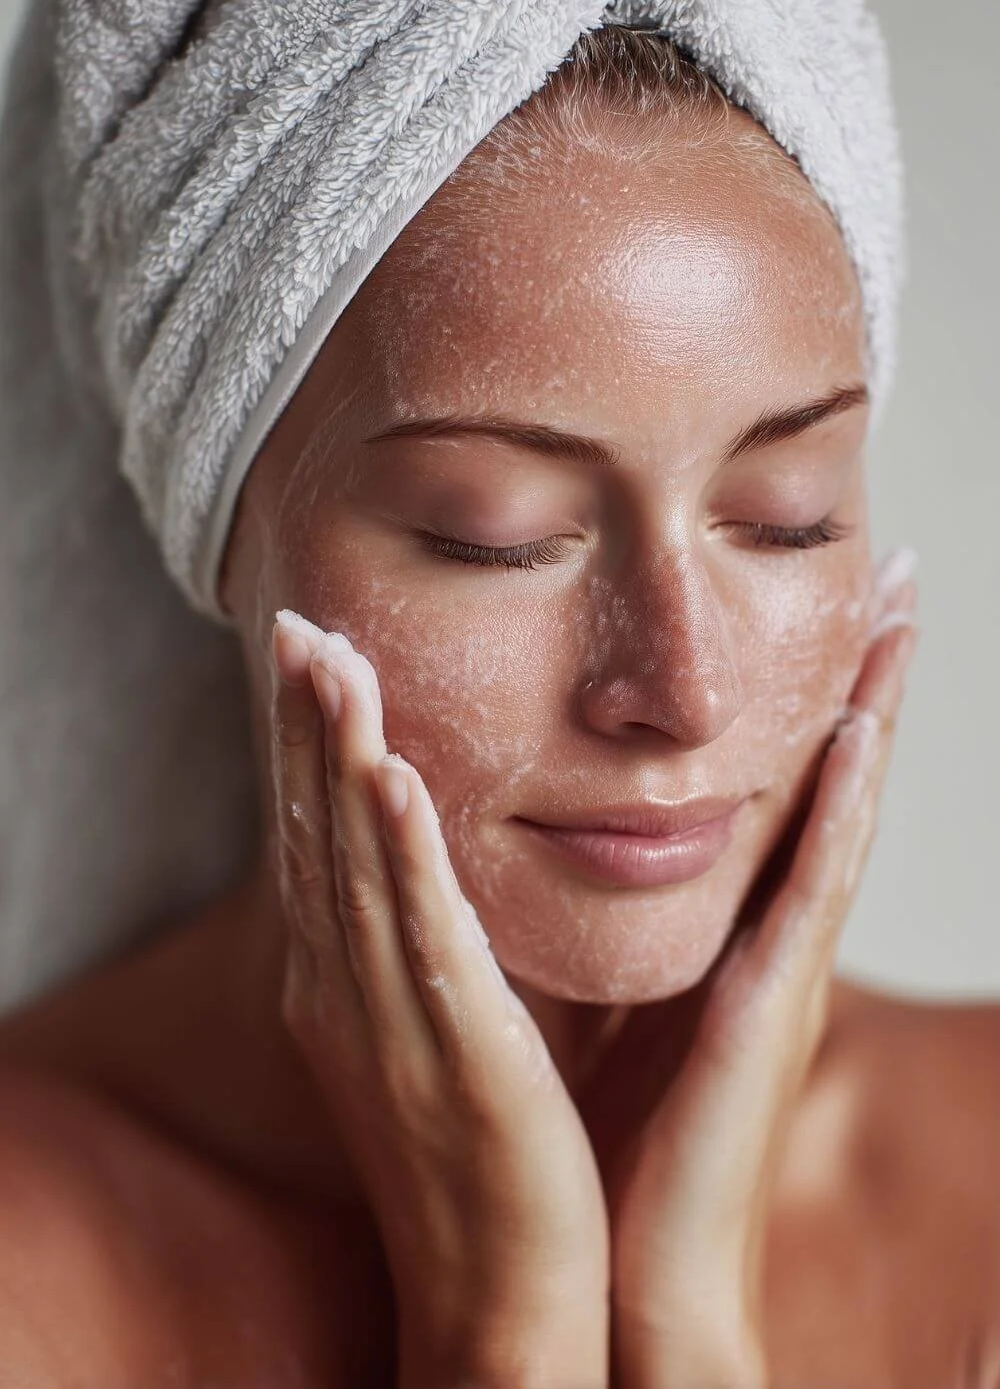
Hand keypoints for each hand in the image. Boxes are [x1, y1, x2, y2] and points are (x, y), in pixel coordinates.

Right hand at [269, 612, 609, 1388]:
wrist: (501, 1296)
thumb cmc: (479, 1156)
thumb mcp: (429, 1035)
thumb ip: (421, 949)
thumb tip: (425, 871)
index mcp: (346, 987)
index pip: (317, 844)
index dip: (308, 746)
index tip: (310, 656)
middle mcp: (347, 995)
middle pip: (318, 837)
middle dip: (307, 726)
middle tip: (299, 626)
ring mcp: (391, 1024)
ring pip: (356, 867)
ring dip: (340, 756)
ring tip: (333, 662)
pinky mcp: (457, 1051)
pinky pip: (422, 935)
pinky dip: (401, 850)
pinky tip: (392, 776)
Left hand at [576, 573, 918, 1388]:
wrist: (627, 1268)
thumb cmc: (622, 1140)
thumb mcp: (617, 1004)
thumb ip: (616, 930)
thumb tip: (569, 851)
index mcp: (731, 931)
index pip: (776, 789)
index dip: (805, 699)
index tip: (821, 608)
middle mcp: (770, 936)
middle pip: (826, 779)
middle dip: (860, 675)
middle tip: (888, 573)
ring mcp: (781, 966)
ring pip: (836, 808)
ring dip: (870, 706)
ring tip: (893, 611)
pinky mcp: (768, 1005)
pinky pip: (810, 886)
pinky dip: (838, 807)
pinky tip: (856, 732)